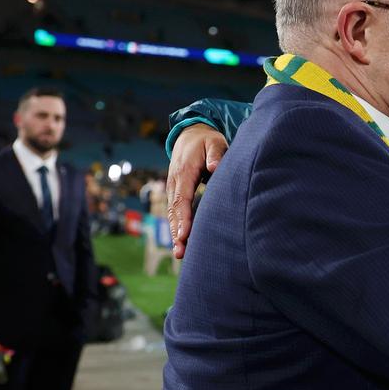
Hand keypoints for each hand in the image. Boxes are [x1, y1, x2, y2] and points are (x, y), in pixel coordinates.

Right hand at [166, 123, 228, 258]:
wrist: (190, 135)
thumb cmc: (207, 141)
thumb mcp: (214, 142)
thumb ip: (216, 155)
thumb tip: (215, 168)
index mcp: (184, 172)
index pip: (183, 198)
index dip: (184, 217)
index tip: (185, 234)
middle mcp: (175, 182)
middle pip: (174, 211)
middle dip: (177, 232)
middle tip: (181, 252)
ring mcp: (173, 188)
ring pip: (171, 214)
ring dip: (175, 234)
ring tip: (180, 254)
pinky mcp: (175, 192)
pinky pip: (174, 212)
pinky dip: (176, 227)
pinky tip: (181, 243)